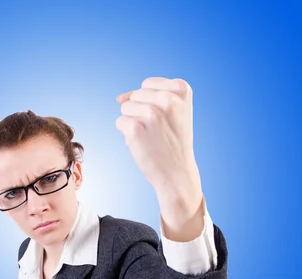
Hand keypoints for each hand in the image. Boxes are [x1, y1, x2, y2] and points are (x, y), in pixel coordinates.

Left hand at [115, 77, 200, 199]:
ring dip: (133, 122)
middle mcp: (168, 99)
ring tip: (151, 136)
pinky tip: (143, 143)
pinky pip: (120, 122)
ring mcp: (151, 114)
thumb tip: (120, 98)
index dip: (150, 101)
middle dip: (141, 112)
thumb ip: (150, 96)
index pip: (148, 84)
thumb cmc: (173, 140)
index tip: (165, 118)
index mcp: (181, 90)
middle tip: (158, 130)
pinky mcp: (135, 129)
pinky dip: (127, 134)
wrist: (177, 172)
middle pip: (135, 95)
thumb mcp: (175, 111)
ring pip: (125, 107)